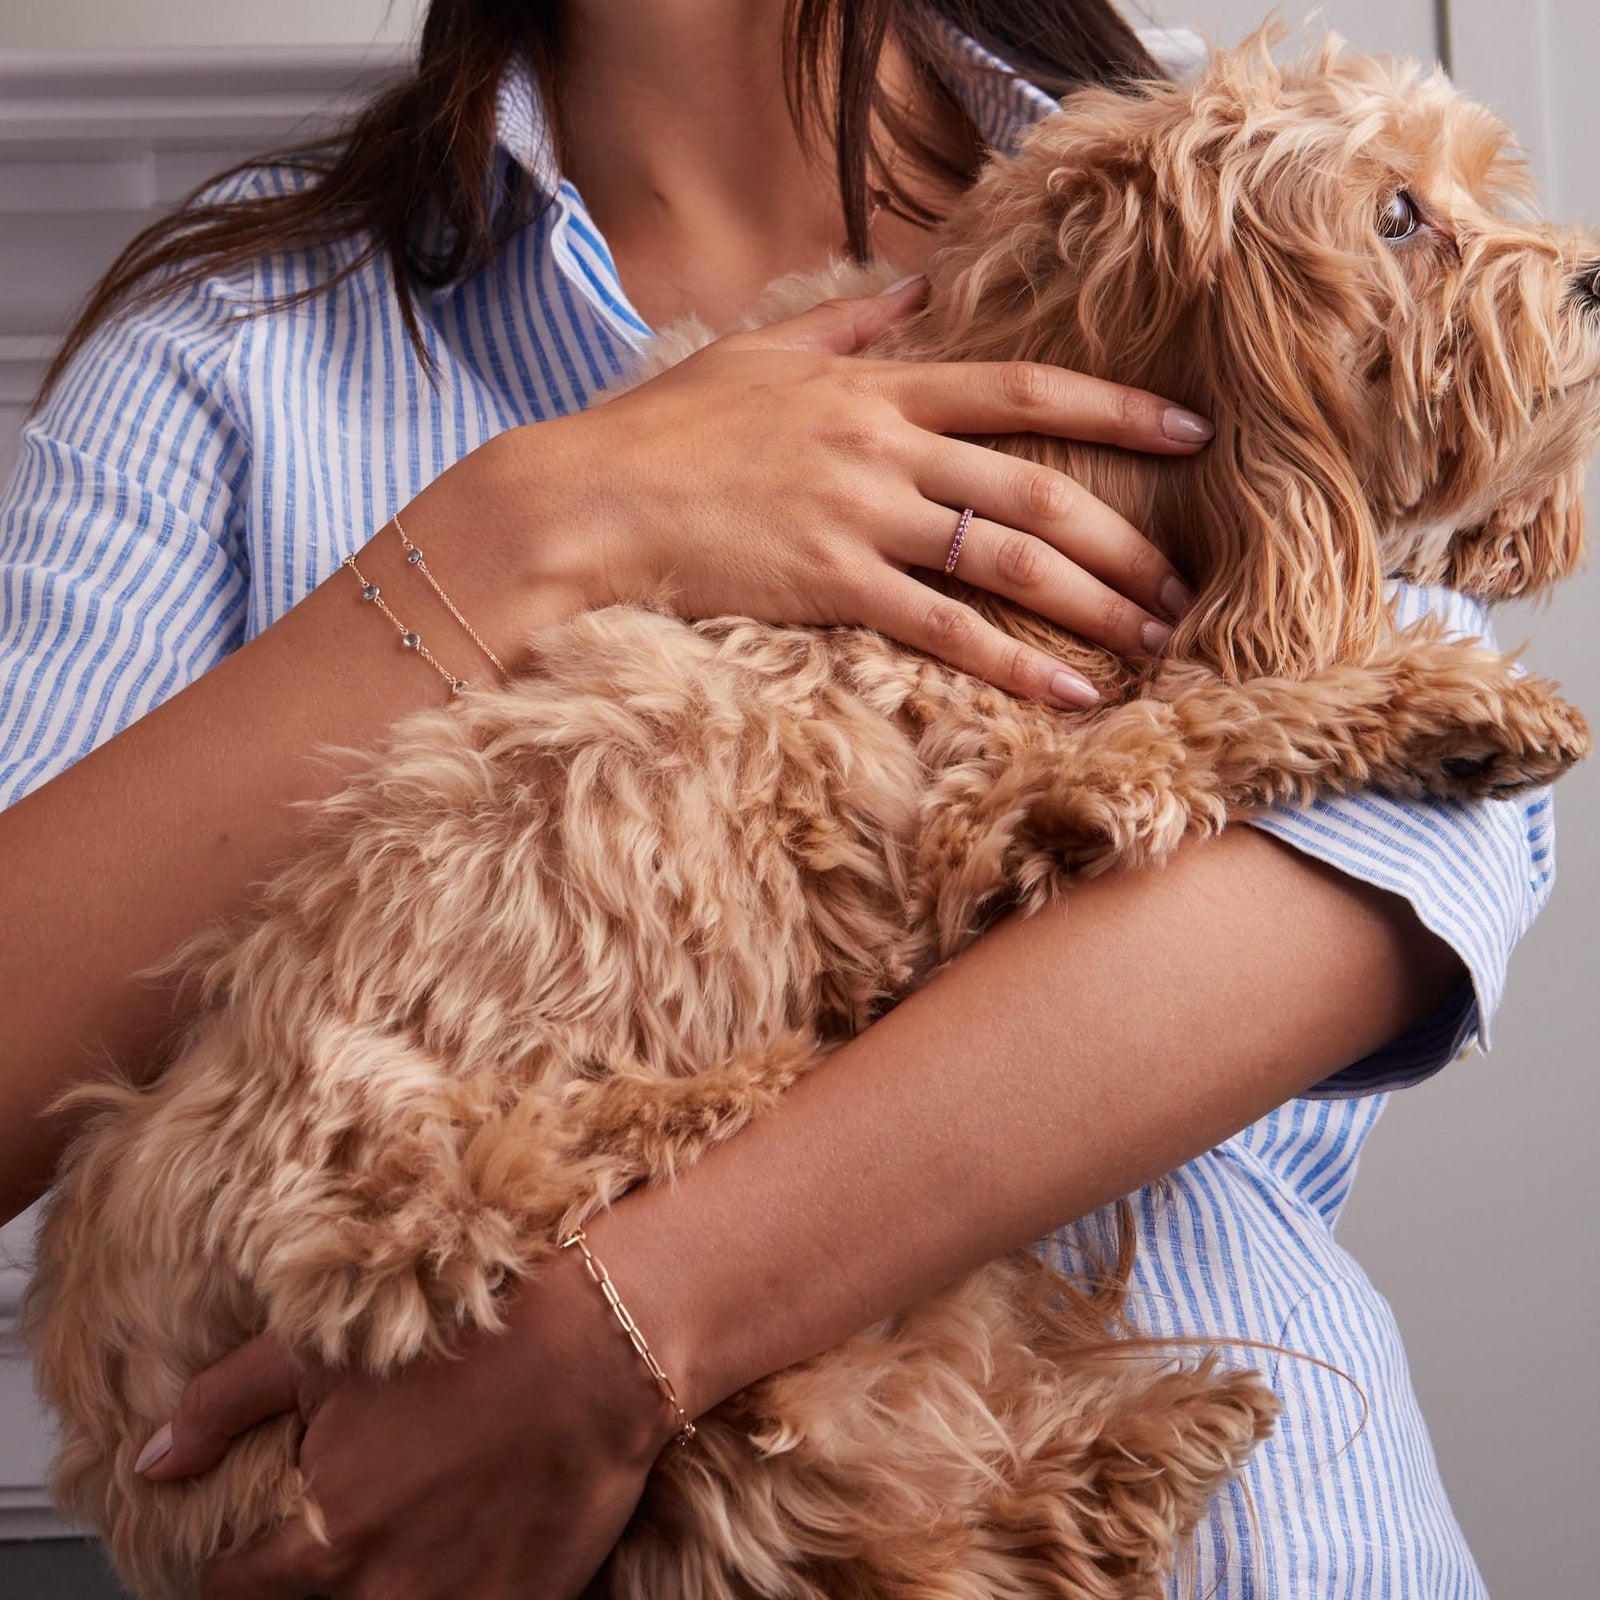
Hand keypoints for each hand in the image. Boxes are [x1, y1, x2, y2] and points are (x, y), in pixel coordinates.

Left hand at [138, 1248, 674, 1599]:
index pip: (238, 1589)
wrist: (600, 1344)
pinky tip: (469, 1540)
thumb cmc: (466, 1337)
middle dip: (322, 1573)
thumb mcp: (319, 1348)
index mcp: (322, 1535)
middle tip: (363, 1517)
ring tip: (415, 1528)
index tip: (265, 1539)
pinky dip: (458, 1587)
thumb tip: (151, 1461)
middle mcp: (381, 1588)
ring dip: (388, 1583)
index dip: (243, 1562)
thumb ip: (221, 1404)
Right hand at [518, 276, 1207, 707]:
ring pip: (1009, 558)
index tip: (1191, 431)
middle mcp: (885, 447)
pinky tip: (1071, 692)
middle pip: (1038, 486)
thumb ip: (854, 323)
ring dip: (1094, 600)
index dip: (1116, 410)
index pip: (1024, 389)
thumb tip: (925, 285)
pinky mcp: (833, 587)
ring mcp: (863, 517)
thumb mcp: (760, 355)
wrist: (587, 501)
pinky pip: (946, 629)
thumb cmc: (664, 432)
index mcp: (877, 388)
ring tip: (1156, 638)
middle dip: (1126, 536)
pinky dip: (1015, 663)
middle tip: (1189, 580)